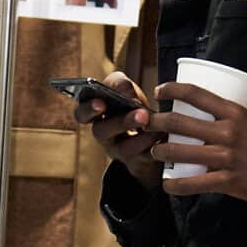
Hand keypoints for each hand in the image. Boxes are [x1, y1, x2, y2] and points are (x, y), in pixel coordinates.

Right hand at [80, 73, 158, 189]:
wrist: (146, 128)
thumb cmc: (129, 103)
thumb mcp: (122, 88)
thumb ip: (120, 84)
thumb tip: (126, 92)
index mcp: (94, 114)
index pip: (81, 114)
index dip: (88, 110)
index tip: (101, 104)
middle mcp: (103, 134)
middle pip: (102, 132)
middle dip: (122, 122)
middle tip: (141, 114)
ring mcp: (118, 150)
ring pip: (125, 148)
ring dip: (142, 136)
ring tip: (158, 125)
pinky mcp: (136, 162)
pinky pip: (144, 158)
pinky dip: (156, 145)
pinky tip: (164, 134)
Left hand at [148, 84, 246, 212]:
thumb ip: (241, 122)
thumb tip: (222, 121)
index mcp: (237, 113)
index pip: (197, 94)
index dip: (173, 90)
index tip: (159, 91)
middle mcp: (228, 132)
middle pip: (180, 122)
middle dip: (157, 123)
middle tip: (147, 125)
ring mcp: (228, 158)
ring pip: (181, 151)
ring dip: (161, 152)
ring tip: (153, 153)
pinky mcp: (230, 182)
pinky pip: (195, 183)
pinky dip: (177, 185)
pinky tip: (168, 186)